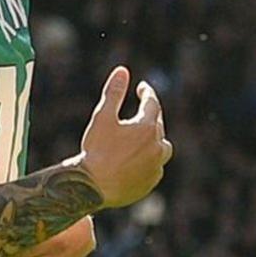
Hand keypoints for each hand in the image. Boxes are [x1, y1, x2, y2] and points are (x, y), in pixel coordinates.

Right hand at [76, 67, 172, 208]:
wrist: (93, 186)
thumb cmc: (96, 149)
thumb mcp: (102, 117)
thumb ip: (114, 93)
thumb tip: (122, 70)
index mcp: (146, 127)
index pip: (152, 103)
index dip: (147, 92)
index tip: (141, 87)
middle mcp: (157, 146)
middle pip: (157, 125)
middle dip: (149, 116)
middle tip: (139, 110)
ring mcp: (156, 166)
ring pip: (162, 148)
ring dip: (154, 139)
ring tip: (143, 137)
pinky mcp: (151, 182)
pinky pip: (155, 166)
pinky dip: (149, 159)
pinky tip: (137, 159)